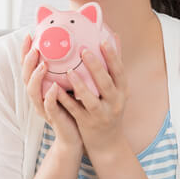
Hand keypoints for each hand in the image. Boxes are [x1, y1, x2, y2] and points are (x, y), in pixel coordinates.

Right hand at [20, 31, 82, 153]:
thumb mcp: (69, 84)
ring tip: (43, 65)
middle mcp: (38, 96)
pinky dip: (49, 97)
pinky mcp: (53, 118)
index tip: (30, 35)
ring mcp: (43, 107)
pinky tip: (54, 88)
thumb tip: (79, 43)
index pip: (28, 66)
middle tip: (35, 48)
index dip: (26, 51)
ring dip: (36, 77)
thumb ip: (68, 68)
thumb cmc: (73, 107)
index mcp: (40, 86)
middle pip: (25, 77)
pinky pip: (48, 107)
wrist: (76, 135)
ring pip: (33, 91)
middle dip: (28, 61)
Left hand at [59, 34, 128, 158]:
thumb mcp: (117, 89)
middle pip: (106, 83)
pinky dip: (66, 100)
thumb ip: (113, 65)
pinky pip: (76, 111)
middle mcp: (115, 102)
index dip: (113, 57)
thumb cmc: (109, 108)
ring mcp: (102, 114)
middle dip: (96, 67)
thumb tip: (115, 37)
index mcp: (122, 91)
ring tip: (69, 71)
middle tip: (84, 50)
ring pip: (91, 99)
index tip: (103, 41)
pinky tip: (57, 90)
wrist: (107, 142)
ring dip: (80, 85)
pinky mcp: (88, 123)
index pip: (120, 71)